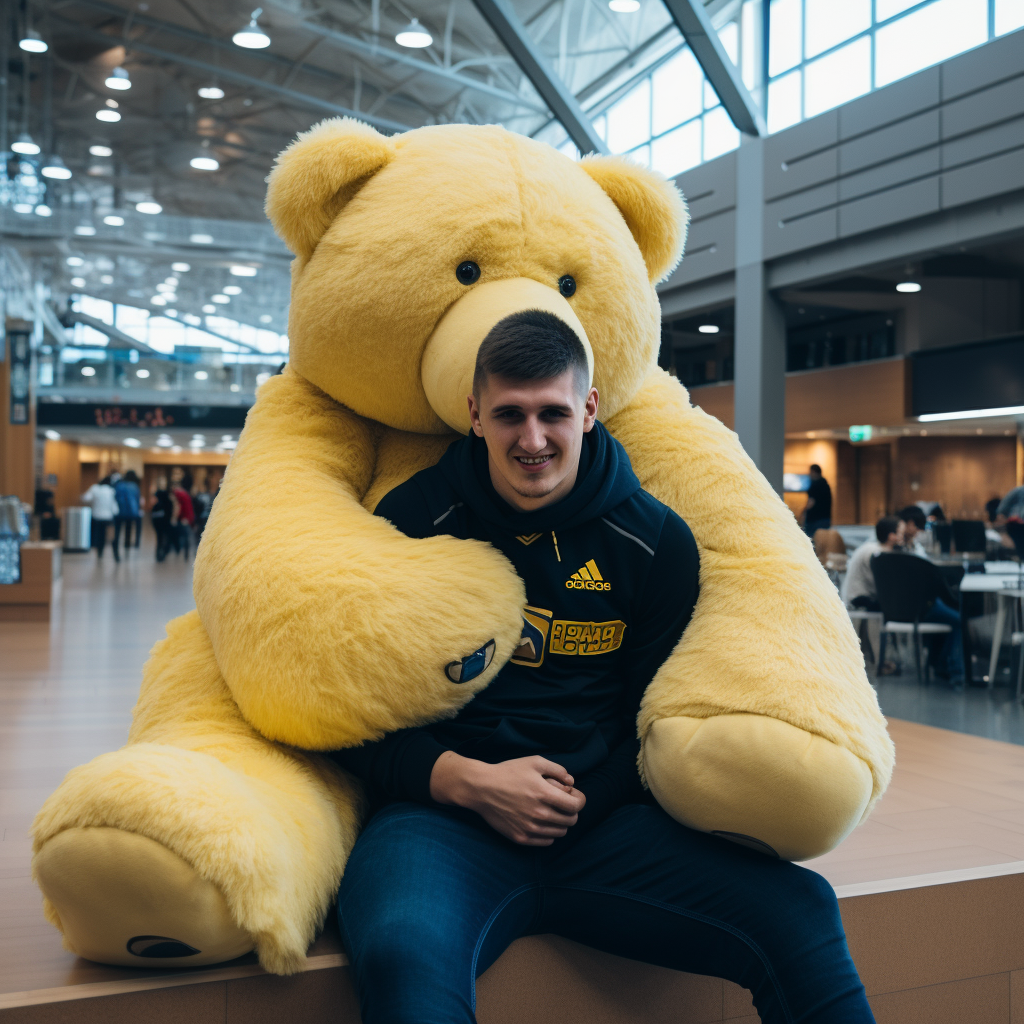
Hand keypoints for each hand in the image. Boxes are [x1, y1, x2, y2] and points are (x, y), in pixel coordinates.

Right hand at [430, 752, 585, 845]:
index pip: (576, 806)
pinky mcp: (521, 838)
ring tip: (551, 812)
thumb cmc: (509, 772)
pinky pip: (546, 842)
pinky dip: (549, 833)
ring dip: (560, 823)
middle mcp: (539, 814)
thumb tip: (572, 783)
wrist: (481, 788)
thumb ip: (558, 770)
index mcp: (544, 794)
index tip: (574, 796)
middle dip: (571, 811)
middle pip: (570, 821)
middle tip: (562, 803)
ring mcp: (530, 828)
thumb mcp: (534, 762)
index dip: (579, 800)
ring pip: (560, 832)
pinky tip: (541, 822)